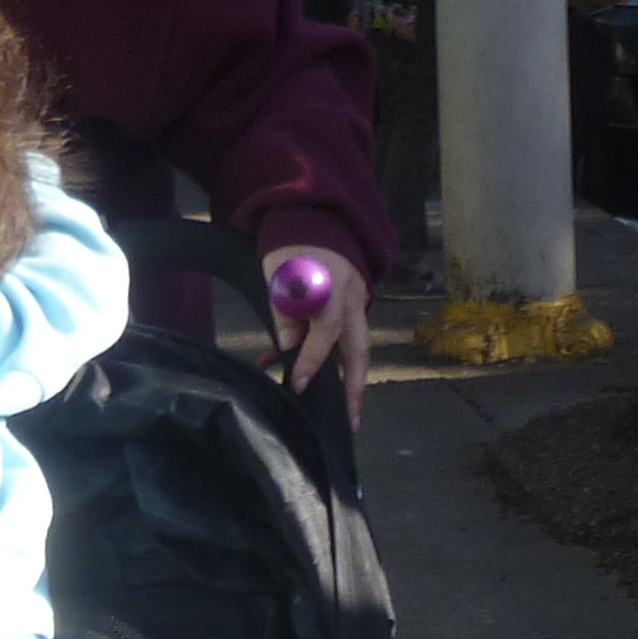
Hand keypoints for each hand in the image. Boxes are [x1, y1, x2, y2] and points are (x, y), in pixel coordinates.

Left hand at [278, 249, 373, 420]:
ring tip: (347, 410)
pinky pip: (345, 336)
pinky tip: (310, 370)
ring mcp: (356, 303)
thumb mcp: (279, 275)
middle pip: (358, 352)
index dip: (311, 362)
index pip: (325, 335)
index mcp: (332, 290)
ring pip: (355, 348)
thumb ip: (285, 312)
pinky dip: (333, 357)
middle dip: (355, 389)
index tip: (298, 385)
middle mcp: (352, 301)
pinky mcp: (352, 304)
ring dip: (349, 379)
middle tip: (352, 420)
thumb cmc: (292, 246)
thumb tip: (289, 347)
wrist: (314, 218)